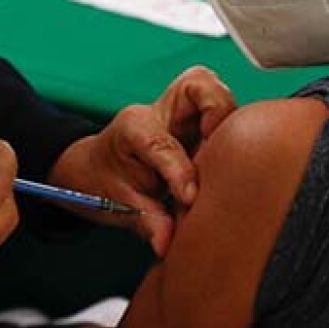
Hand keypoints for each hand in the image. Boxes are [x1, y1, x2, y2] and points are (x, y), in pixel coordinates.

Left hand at [49, 66, 238, 256]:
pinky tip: (232, 160)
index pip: (163, 141)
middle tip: (223, 150)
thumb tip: (167, 243)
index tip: (190, 198)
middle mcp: (161, 111)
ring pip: (215, 92)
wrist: (95, 170)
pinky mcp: (198, 122)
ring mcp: (182, 113)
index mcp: (133, 127)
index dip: (179, 171)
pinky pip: (222, 112)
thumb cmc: (104, 183)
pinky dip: (232, 130)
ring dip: (229, 118)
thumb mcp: (118, 204)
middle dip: (217, 109)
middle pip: (197, 84)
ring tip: (231, 156)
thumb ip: (145, 220)